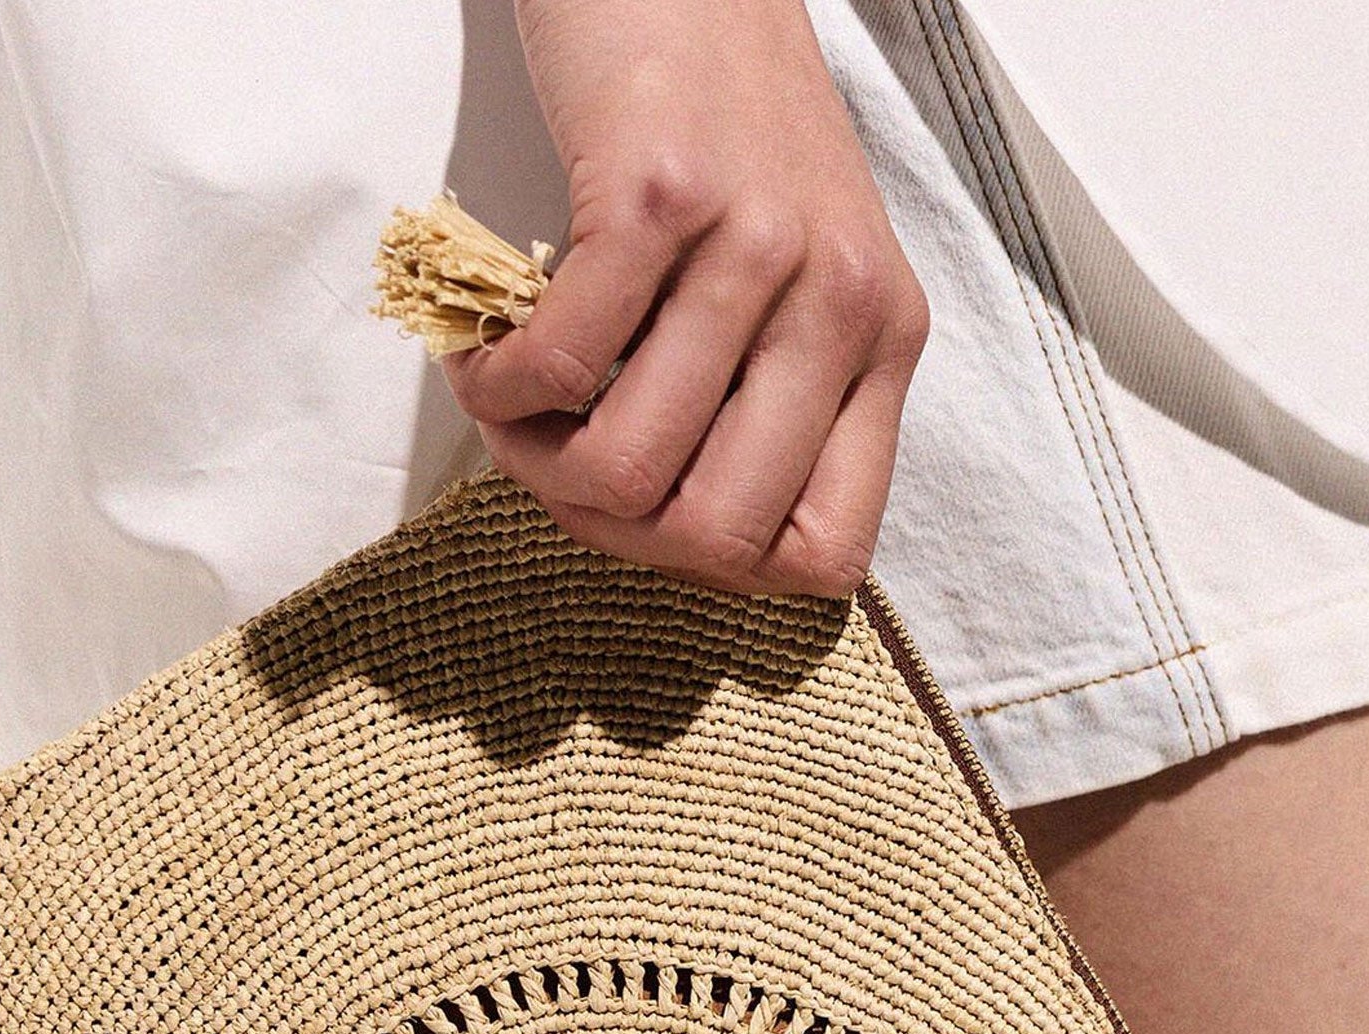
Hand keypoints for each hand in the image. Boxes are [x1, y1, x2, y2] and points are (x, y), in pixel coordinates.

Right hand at [443, 0, 928, 599]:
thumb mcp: (800, 274)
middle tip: (554, 476)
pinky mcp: (656, 194)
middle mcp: (840, 302)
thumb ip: (772, 396)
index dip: (721, 572)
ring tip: (509, 416)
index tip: (654, 521)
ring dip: (535, 465)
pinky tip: (485, 362)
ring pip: (628, 467)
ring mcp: (753, 246)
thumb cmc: (726, 126)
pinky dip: (497, 390)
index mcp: (884, 342)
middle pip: (715, 534)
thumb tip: (673, 534)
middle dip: (608, 533)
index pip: (828, 553)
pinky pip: (559, 368)